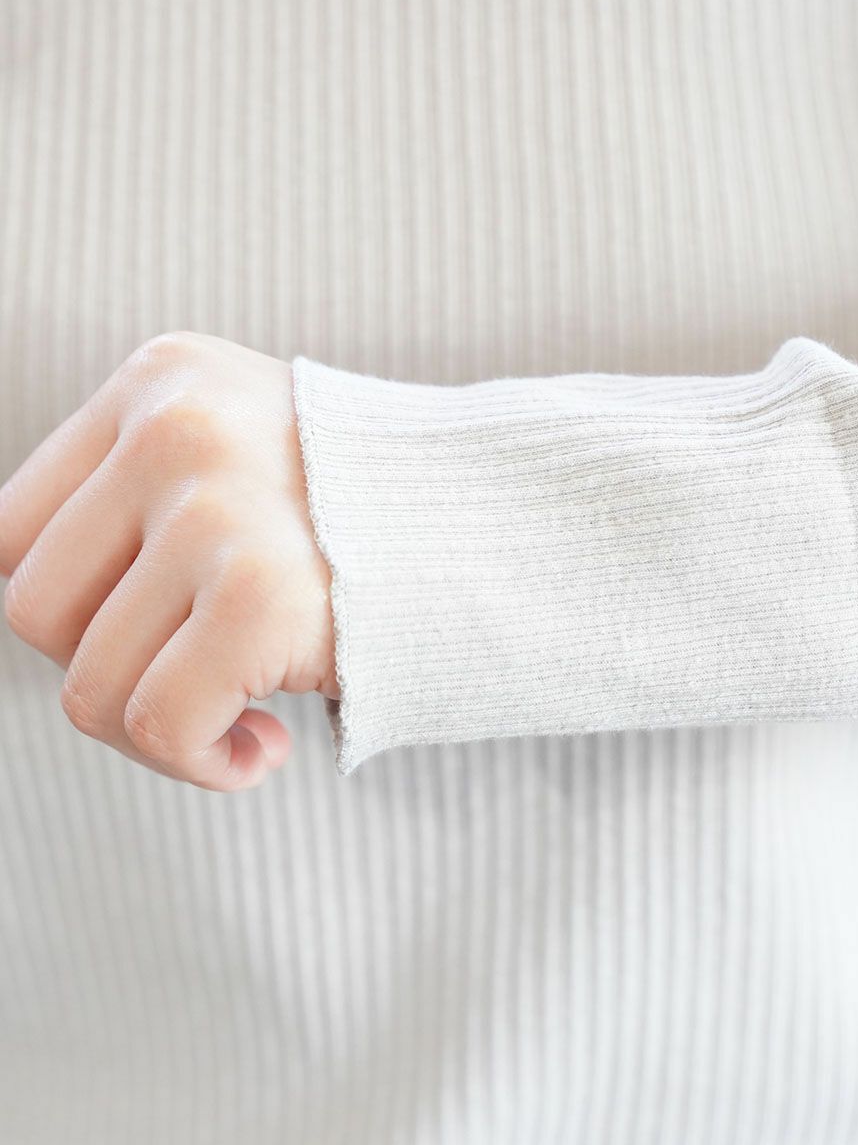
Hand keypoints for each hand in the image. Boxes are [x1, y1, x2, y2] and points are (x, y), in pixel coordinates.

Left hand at [0, 332, 338, 790]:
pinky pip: (159, 725)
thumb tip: (53, 618)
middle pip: (38, 610)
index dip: (76, 611)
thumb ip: (146, 505)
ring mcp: (217, 507)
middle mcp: (177, 427)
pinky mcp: (261, 594)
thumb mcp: (247, 458)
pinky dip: (203, 763)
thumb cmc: (379, 521)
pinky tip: (267, 749)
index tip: (154, 636)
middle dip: (111, 672)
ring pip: (90, 685)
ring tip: (246, 716)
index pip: (13, 530)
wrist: (520, 529)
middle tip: (202, 679)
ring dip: (164, 732)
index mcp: (162, 381)